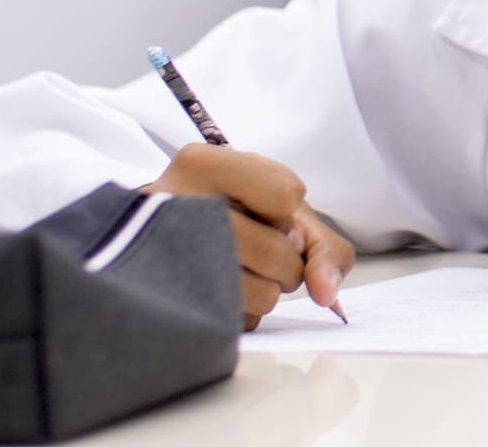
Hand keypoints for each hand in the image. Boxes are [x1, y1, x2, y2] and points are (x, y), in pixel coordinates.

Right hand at [148, 144, 355, 329]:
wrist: (167, 237)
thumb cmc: (234, 218)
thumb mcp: (280, 210)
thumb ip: (323, 248)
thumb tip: (326, 293)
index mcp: (202, 165)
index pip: (286, 194)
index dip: (287, 212)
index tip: (265, 209)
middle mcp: (173, 207)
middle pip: (276, 251)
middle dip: (287, 261)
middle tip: (260, 248)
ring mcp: (161, 255)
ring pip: (262, 294)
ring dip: (268, 290)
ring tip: (242, 270)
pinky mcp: (166, 304)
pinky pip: (238, 322)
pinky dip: (245, 313)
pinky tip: (223, 290)